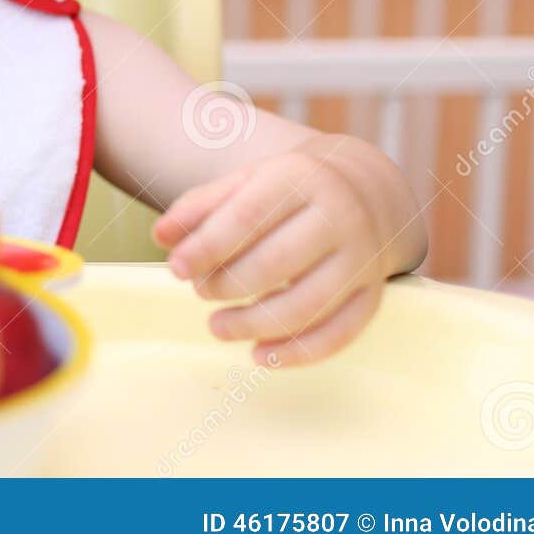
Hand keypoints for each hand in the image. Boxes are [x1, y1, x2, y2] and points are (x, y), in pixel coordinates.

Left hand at [150, 136, 418, 366]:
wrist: (363, 191)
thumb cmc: (287, 190)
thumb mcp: (244, 182)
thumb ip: (198, 207)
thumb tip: (160, 237)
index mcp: (301, 178)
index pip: (249, 215)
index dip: (208, 247)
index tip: (175, 268)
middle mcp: (340, 216)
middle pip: (277, 262)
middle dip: (228, 284)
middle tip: (200, 290)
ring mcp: (362, 258)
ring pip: (307, 304)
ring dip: (254, 324)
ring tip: (217, 326)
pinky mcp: (373, 294)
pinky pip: (340, 333)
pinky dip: (297, 352)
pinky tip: (259, 355)